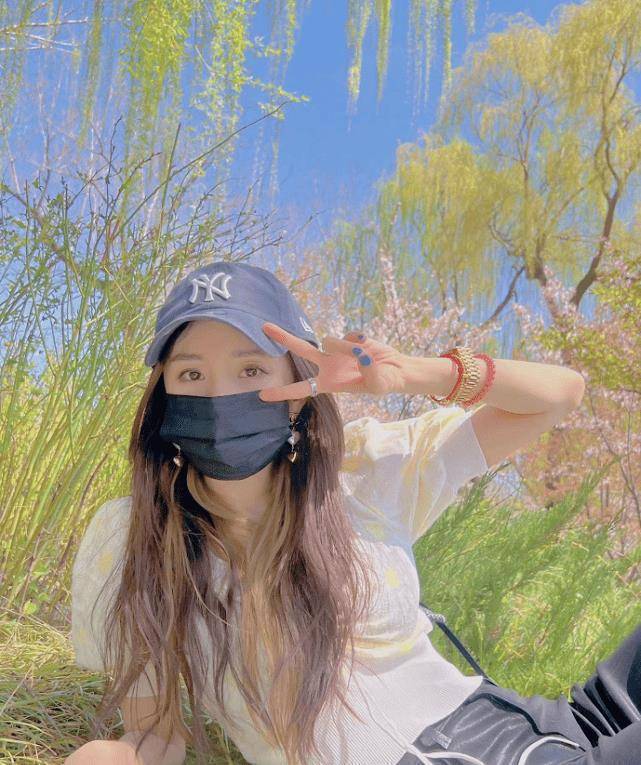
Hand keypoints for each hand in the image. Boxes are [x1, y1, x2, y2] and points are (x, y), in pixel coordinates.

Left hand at [257, 322, 407, 400]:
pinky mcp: (349, 337)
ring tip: (364, 356)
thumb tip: (359, 353)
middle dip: (283, 338)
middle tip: (264, 327)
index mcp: (329, 383)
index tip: (262, 395)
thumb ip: (368, 371)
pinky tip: (368, 344)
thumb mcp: (378, 384)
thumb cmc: (384, 383)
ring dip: (345, 348)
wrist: (396, 369)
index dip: (282, 392)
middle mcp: (328, 366)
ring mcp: (337, 350)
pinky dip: (359, 340)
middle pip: (301, 351)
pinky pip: (349, 335)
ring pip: (330, 341)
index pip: (301, 389)